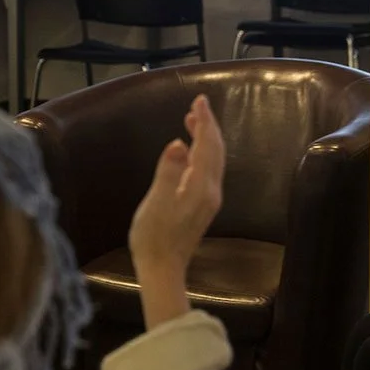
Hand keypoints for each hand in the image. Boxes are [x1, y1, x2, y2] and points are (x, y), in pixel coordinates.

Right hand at [129, 95, 224, 322]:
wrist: (162, 269)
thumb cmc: (153, 238)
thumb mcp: (156, 204)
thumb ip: (168, 173)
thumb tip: (178, 144)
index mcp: (200, 187)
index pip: (206, 145)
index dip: (204, 121)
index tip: (198, 100)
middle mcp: (211, 191)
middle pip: (215, 150)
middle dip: (208, 125)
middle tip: (198, 104)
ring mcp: (209, 200)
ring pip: (214, 160)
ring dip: (207, 138)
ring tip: (194, 121)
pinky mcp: (203, 206)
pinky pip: (209, 170)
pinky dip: (203, 153)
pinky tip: (191, 153)